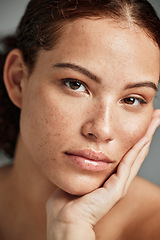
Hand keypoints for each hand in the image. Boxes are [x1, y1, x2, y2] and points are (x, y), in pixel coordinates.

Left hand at [46, 109, 159, 239]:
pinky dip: (136, 149)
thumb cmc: (66, 200)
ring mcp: (119, 184)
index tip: (141, 123)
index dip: (135, 138)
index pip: (127, 153)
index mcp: (110, 176)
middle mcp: (118, 179)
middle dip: (145, 133)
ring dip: (146, 137)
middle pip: (136, 152)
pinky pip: (128, 164)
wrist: (64, 218)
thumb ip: (82, 165)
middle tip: (155, 117)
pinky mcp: (116, 189)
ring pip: (136, 155)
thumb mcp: (77, 175)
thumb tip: (78, 154)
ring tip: (155, 121)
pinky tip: (144, 137)